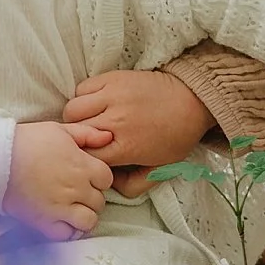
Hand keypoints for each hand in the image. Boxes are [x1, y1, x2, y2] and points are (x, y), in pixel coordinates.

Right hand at [3, 117, 113, 236]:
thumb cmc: (27, 141)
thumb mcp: (60, 129)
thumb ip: (88, 134)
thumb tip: (109, 137)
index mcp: (82, 166)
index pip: (107, 179)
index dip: (98, 178)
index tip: (88, 176)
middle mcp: (76, 188)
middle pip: (99, 201)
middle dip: (92, 197)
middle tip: (78, 192)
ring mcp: (61, 208)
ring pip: (89, 221)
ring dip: (84, 216)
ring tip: (73, 209)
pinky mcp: (44, 222)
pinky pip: (67, 235)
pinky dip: (68, 230)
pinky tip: (62, 220)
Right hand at [62, 70, 214, 198]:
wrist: (192, 99)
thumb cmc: (176, 136)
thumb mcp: (159, 169)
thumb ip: (132, 186)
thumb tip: (108, 186)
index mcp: (126, 146)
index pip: (86, 158)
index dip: (84, 161)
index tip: (90, 158)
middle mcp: (116, 121)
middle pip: (74, 134)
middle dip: (78, 141)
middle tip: (88, 141)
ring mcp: (112, 96)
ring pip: (73, 110)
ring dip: (76, 119)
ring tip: (89, 122)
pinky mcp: (112, 78)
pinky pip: (81, 89)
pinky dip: (82, 98)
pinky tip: (95, 105)